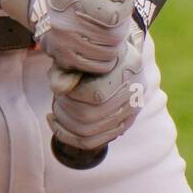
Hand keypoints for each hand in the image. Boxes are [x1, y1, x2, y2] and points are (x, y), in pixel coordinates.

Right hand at [0, 0, 155, 75]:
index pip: (115, 14)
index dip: (125, 4)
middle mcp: (61, 22)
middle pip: (113, 37)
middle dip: (121, 24)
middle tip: (113, 11)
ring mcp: (59, 43)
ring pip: (109, 54)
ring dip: (115, 41)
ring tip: (105, 24)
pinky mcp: (61, 59)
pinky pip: (98, 67)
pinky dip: (105, 56)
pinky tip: (98, 38)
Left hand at [46, 15, 147, 152]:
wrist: (116, 55)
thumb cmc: (94, 51)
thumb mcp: (79, 51)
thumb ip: (65, 68)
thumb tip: (59, 89)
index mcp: (130, 65)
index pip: (96, 95)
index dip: (72, 94)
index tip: (62, 85)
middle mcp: (136, 91)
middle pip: (91, 117)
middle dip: (65, 109)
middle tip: (57, 98)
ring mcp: (132, 111)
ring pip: (89, 134)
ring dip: (64, 124)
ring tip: (56, 110)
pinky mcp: (123, 124)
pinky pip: (93, 142)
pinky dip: (69, 136)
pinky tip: (56, 124)